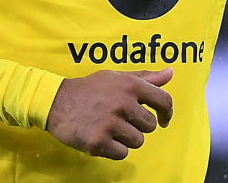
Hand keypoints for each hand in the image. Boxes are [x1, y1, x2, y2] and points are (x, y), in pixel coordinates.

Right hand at [45, 68, 174, 159]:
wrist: (56, 102)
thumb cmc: (90, 89)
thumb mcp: (116, 77)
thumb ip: (145, 77)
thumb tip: (170, 73)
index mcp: (129, 85)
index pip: (164, 101)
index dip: (167, 113)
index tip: (163, 119)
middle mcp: (122, 103)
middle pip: (150, 126)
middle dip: (139, 126)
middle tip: (121, 119)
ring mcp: (110, 123)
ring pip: (138, 141)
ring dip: (126, 138)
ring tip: (109, 127)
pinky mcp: (99, 141)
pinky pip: (122, 153)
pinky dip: (114, 149)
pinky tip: (102, 137)